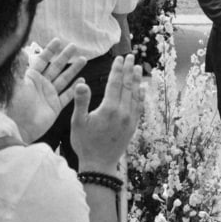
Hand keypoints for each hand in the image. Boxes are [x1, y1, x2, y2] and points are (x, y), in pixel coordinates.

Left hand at [6, 38, 86, 141]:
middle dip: (65, 56)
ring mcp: (48, 95)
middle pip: (55, 67)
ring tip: (83, 59)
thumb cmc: (12, 104)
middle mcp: (40, 84)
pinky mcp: (54, 107)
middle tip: (74, 46)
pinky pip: (67, 95)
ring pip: (64, 79)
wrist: (16, 127)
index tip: (58, 41)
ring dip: (73, 69)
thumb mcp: (15, 83)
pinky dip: (75, 88)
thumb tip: (22, 50)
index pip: (42, 60)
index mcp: (30, 77)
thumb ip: (19, 67)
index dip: (50, 50)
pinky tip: (82, 81)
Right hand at [71, 54, 142, 174]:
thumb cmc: (85, 143)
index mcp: (109, 108)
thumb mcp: (78, 122)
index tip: (119, 58)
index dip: (117, 69)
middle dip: (128, 70)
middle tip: (130, 56)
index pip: (115, 83)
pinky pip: (139, 106)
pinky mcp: (133, 126)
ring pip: (135, 94)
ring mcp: (130, 119)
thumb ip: (81, 101)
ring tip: (137, 67)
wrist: (99, 164)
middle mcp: (122, 112)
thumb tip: (82, 83)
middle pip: (127, 85)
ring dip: (136, 79)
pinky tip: (142, 88)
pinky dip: (141, 95)